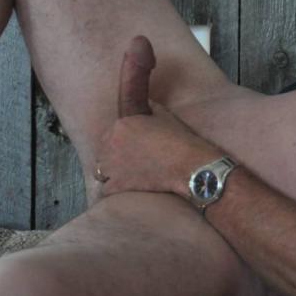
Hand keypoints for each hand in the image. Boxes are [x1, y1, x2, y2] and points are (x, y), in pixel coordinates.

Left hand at [95, 36, 220, 197]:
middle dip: (117, 156)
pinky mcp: (117, 187)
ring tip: (136, 175)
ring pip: (103, 170)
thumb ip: (147, 111)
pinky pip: (108, 189)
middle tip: (139, 161)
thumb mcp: (164, 115)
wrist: (193, 168)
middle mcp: (111, 144)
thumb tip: (144, 105)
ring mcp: (112, 167)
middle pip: (105, 151)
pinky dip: (118, 189)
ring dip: (114, 173)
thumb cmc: (182, 142)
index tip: (133, 148)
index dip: (122, 141)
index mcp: (122, 124)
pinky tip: (135, 187)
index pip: (112, 132)